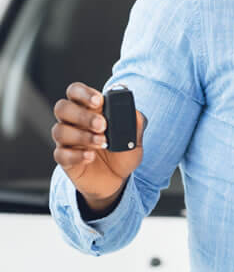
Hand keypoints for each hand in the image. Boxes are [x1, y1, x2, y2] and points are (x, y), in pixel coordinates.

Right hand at [52, 82, 145, 209]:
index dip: (83, 93)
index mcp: (89, 110)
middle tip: (102, 125)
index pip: (75, 91)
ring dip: (82, 136)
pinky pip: (60, 154)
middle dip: (82, 115)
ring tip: (102, 142)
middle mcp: (74, 122)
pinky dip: (76, 155)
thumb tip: (134, 112)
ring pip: (60, 131)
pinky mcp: (65, 159)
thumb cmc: (122, 152)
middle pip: (62, 108)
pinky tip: (91, 156)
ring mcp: (68, 141)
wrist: (117, 179)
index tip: (98, 101)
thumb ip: (135, 122)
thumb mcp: (134, 137)